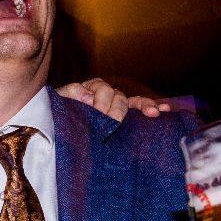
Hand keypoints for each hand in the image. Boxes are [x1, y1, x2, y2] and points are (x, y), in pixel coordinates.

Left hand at [55, 78, 169, 120]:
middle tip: (112, 122)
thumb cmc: (55, 116)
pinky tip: (165, 110)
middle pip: (117, 96)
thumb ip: (69, 94)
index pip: (100, 88)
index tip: (96, 111)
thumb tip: (88, 96)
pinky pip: (140, 109)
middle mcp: (104, 95)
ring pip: (132, 101)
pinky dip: (152, 107)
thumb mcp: (57, 103)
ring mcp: (115, 106)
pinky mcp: (123, 117)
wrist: (55, 132)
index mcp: (88, 89)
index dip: (100, 100)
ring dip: (144, 105)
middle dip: (116, 109)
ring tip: (152, 113)